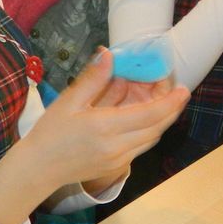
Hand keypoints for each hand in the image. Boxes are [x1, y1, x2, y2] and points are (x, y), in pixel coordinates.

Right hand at [27, 50, 188, 196]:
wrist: (38, 169)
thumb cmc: (50, 133)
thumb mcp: (69, 102)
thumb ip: (93, 79)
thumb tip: (108, 54)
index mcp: (105, 127)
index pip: (149, 115)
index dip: (170, 102)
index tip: (183, 89)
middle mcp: (117, 146)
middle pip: (157, 128)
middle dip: (172, 110)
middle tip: (179, 92)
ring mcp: (119, 160)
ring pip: (151, 138)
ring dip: (162, 121)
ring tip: (166, 102)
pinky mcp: (117, 167)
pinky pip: (141, 146)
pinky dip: (149, 130)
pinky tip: (146, 118)